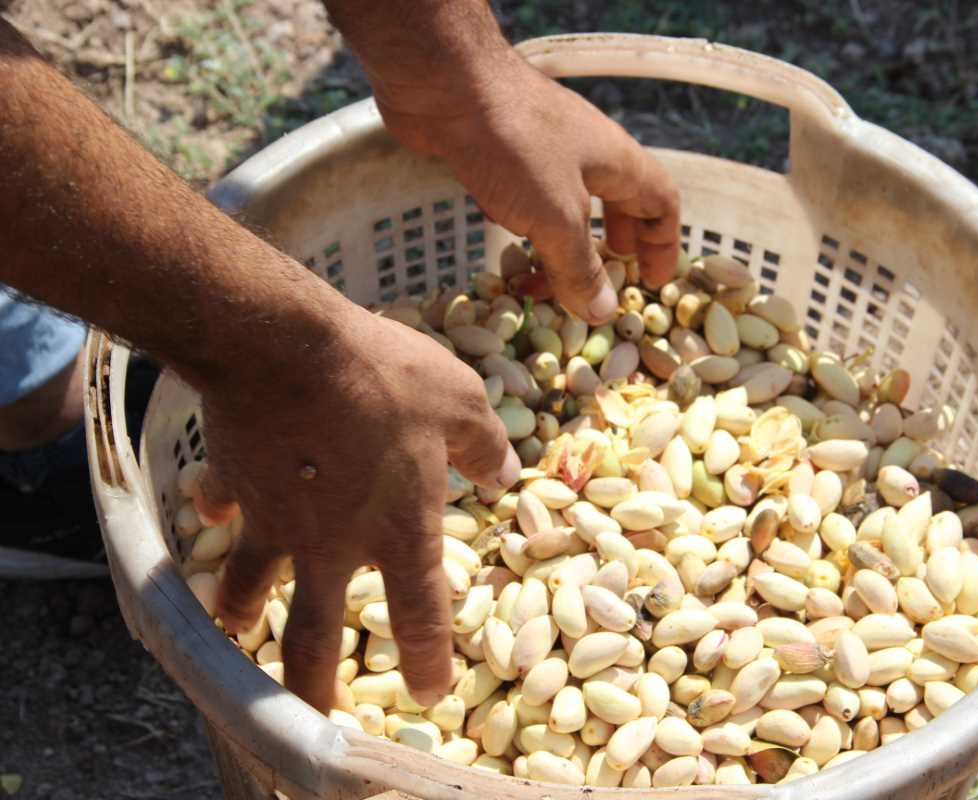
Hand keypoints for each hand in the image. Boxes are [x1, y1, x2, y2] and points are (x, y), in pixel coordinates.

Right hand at [195, 305, 519, 711]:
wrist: (287, 345)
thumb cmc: (387, 377)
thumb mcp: (460, 402)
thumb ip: (484, 445)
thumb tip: (505, 473)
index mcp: (398, 530)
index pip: (420, 612)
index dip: (427, 659)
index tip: (428, 693)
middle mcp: (332, 542)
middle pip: (311, 637)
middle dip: (309, 689)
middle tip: (308, 721)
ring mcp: (274, 518)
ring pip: (246, 586)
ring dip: (238, 611)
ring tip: (234, 629)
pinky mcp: (234, 481)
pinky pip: (222, 503)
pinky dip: (217, 508)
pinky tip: (212, 508)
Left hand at [374, 57, 680, 323]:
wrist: (445, 83)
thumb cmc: (515, 144)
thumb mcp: (557, 217)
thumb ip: (579, 268)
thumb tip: (603, 313)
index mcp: (617, 162)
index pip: (662, 203)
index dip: (663, 245)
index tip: (652, 282)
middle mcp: (586, 153)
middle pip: (617, 204)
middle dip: (611, 248)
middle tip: (602, 281)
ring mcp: (542, 150)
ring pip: (566, 205)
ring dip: (561, 245)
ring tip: (544, 279)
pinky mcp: (501, 153)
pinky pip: (525, 198)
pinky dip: (524, 226)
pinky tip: (504, 243)